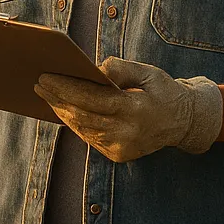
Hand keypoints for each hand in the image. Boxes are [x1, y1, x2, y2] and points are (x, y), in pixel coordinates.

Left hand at [33, 56, 222, 162]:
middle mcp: (128, 133)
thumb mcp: (147, 72)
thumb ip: (120, 68)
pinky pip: (89, 136)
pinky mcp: (118, 155)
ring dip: (62, 111)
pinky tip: (63, 109)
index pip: (92, 99)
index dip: (66, 88)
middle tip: (38, 84)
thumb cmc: (163, 91)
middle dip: (57, 99)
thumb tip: (92, 69)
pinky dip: (75, 122)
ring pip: (82, 128)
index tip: (45, 77)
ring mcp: (122, 147)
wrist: (185, 122)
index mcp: (136, 110)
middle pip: (82, 115)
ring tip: (46, 95)